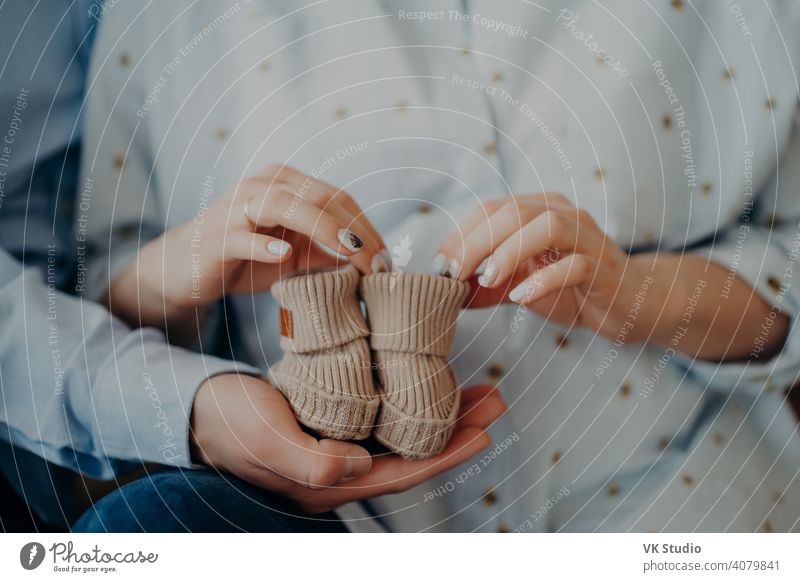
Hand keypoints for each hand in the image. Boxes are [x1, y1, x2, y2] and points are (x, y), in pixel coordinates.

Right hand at [111, 164, 386, 329]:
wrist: (186, 269)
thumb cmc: (244, 259)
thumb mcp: (294, 256)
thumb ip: (327, 253)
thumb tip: (371, 263)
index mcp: (286, 184)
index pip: (338, 198)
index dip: (367, 226)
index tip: (388, 259)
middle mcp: (263, 186)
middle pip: (319, 198)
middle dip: (355, 231)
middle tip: (380, 264)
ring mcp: (237, 208)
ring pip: (284, 206)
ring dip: (323, 229)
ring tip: (351, 252)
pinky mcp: (215, 235)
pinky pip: (242, 235)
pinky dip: (264, 244)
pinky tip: (284, 255)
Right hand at [190, 375, 505, 513]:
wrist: (198, 404)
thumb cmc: (225, 422)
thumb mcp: (264, 440)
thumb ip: (312, 460)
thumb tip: (360, 465)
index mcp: (329, 480)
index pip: (402, 472)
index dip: (447, 454)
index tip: (485, 431)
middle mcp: (342, 465)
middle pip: (413, 450)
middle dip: (457, 428)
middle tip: (493, 400)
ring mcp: (338, 441)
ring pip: (403, 428)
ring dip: (439, 408)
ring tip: (474, 387)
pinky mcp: (332, 417)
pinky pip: (382, 409)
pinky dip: (408, 393)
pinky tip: (424, 376)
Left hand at [436, 193, 662, 342]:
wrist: (628, 305)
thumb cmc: (571, 289)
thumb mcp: (519, 286)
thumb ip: (485, 287)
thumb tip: (445, 292)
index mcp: (538, 211)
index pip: (492, 209)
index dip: (461, 234)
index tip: (439, 265)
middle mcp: (563, 215)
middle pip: (514, 212)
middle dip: (476, 242)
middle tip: (453, 273)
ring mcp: (587, 238)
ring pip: (546, 227)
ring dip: (509, 252)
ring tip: (486, 279)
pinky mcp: (604, 267)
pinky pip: (575, 265)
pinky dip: (544, 279)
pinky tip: (520, 297)